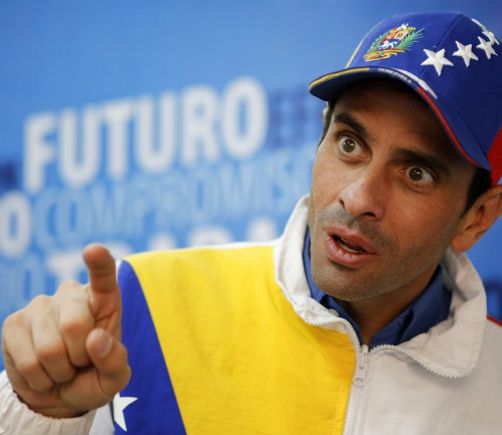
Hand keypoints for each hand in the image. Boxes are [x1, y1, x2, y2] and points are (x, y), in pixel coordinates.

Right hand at [1, 244, 130, 417]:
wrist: (59, 391)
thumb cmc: (93, 375)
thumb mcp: (114, 377)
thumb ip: (114, 360)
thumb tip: (96, 339)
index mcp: (103, 299)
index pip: (104, 276)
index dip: (99, 263)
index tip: (93, 250)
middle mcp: (72, 294)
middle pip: (74, 326)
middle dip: (79, 357)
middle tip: (80, 362)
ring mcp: (41, 304)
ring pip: (49, 349)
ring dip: (59, 370)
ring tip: (63, 366)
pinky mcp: (14, 322)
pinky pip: (28, 361)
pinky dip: (39, 378)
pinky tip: (43, 370)